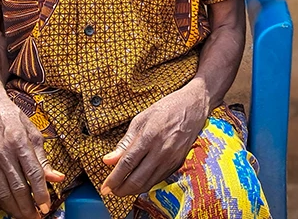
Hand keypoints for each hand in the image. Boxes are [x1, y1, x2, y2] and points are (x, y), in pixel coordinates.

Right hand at [0, 80, 64, 217]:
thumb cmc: (14, 119)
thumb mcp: (34, 133)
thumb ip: (44, 158)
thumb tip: (57, 178)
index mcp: (19, 142)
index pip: (33, 174)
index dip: (40, 193)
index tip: (47, 206)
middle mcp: (3, 153)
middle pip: (17, 187)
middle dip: (28, 207)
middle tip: (37, 217)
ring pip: (4, 192)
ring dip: (16, 208)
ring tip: (26, 217)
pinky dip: (3, 200)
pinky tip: (12, 206)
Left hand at [100, 81, 209, 196]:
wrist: (193, 106)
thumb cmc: (166, 109)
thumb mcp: (140, 119)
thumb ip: (124, 142)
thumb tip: (108, 160)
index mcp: (149, 137)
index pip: (127, 164)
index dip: (113, 179)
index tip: (104, 186)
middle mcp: (161, 151)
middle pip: (137, 180)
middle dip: (120, 190)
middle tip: (110, 190)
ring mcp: (171, 159)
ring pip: (148, 184)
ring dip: (132, 190)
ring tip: (121, 188)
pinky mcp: (178, 163)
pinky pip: (159, 180)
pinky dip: (146, 184)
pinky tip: (138, 181)